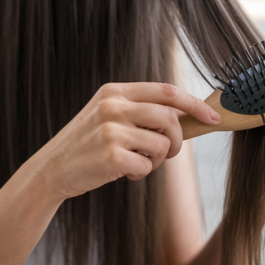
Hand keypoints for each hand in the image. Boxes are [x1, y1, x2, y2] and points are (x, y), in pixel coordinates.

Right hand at [26, 83, 221, 199]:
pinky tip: (122, 172)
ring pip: (161, 144)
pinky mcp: (111, 155)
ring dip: (155, 160)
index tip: (213, 117)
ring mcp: (111, 130)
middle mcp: (113, 106)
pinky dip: (140, 173)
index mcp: (115, 91)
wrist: (51, 169)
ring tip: (134, 161)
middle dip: (176, 140)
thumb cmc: (87, 145)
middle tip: (164, 153)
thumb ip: (140, 110)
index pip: (166, 91)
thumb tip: (186, 114)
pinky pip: (147, 166)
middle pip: (170, 118)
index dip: (194, 104)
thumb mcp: (108, 116)